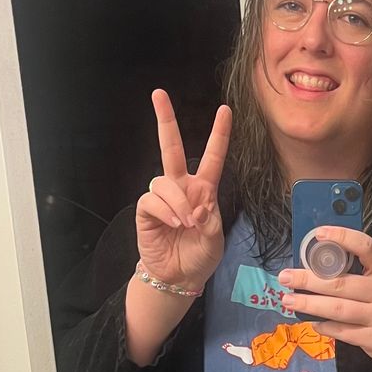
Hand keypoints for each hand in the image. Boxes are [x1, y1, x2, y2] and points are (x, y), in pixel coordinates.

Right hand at [136, 89, 231, 289]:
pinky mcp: (147, 211)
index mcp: (204, 190)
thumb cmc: (199, 256)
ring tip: (187, 224)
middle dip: (165, 120)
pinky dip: (166, 211)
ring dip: (178, 202)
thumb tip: (195, 205)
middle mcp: (182, 188)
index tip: (225, 110)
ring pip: (164, 181)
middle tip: (158, 94)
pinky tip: (175, 224)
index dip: (219, 135)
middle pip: (172, 148)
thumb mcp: (215, 239)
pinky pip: (153, 199)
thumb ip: (210, 218)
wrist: (180, 277)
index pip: (212, 157)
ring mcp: (163, 198)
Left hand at [278, 227, 371, 371]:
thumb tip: (321, 266)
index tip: (318, 233)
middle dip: (307, 279)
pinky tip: (311, 322)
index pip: (366, 247)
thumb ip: (363, 275)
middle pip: (340, 283)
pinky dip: (322, 326)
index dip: (342, 237)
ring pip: (335, 309)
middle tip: (284, 276)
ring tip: (287, 300)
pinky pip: (340, 332)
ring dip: (307, 304)